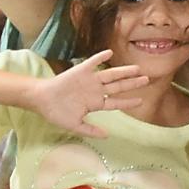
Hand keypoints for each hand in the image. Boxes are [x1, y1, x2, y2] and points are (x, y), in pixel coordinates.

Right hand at [27, 49, 149, 137]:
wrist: (41, 100)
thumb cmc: (57, 113)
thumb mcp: (75, 126)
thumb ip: (91, 131)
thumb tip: (107, 136)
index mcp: (96, 104)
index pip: (116, 103)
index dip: (128, 102)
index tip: (141, 101)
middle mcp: (96, 91)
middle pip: (118, 87)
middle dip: (132, 84)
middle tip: (147, 80)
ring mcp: (89, 80)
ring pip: (110, 75)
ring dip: (123, 72)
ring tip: (136, 68)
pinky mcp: (80, 71)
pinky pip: (92, 63)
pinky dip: (100, 58)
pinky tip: (110, 53)